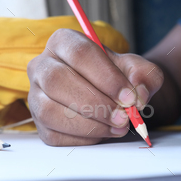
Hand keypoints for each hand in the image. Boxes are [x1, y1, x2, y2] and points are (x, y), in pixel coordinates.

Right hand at [27, 29, 163, 145]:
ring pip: (50, 111)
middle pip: (57, 80)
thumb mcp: (137, 69)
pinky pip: (53, 134)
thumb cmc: (117, 76)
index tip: (129, 97)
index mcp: (64, 42)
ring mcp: (36, 94)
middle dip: (95, 103)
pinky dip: (83, 138)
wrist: (110, 93)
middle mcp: (42, 65)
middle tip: (123, 117)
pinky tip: (103, 132)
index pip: (80, 54)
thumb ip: (145, 75)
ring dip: (88, 124)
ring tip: (117, 126)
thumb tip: (139, 94)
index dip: (106, 77)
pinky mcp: (38, 121)